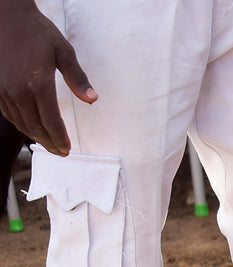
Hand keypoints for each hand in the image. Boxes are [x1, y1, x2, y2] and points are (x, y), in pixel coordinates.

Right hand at [0, 0, 95, 156]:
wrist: (6, 16)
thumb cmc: (37, 32)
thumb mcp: (63, 52)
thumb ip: (77, 78)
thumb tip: (92, 100)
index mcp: (38, 83)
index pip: (51, 121)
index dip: (60, 138)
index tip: (68, 149)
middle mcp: (18, 90)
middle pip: (35, 127)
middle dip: (49, 143)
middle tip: (60, 153)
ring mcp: (3, 89)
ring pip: (21, 122)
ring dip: (35, 136)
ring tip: (49, 144)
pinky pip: (8, 113)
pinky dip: (21, 124)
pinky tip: (31, 128)